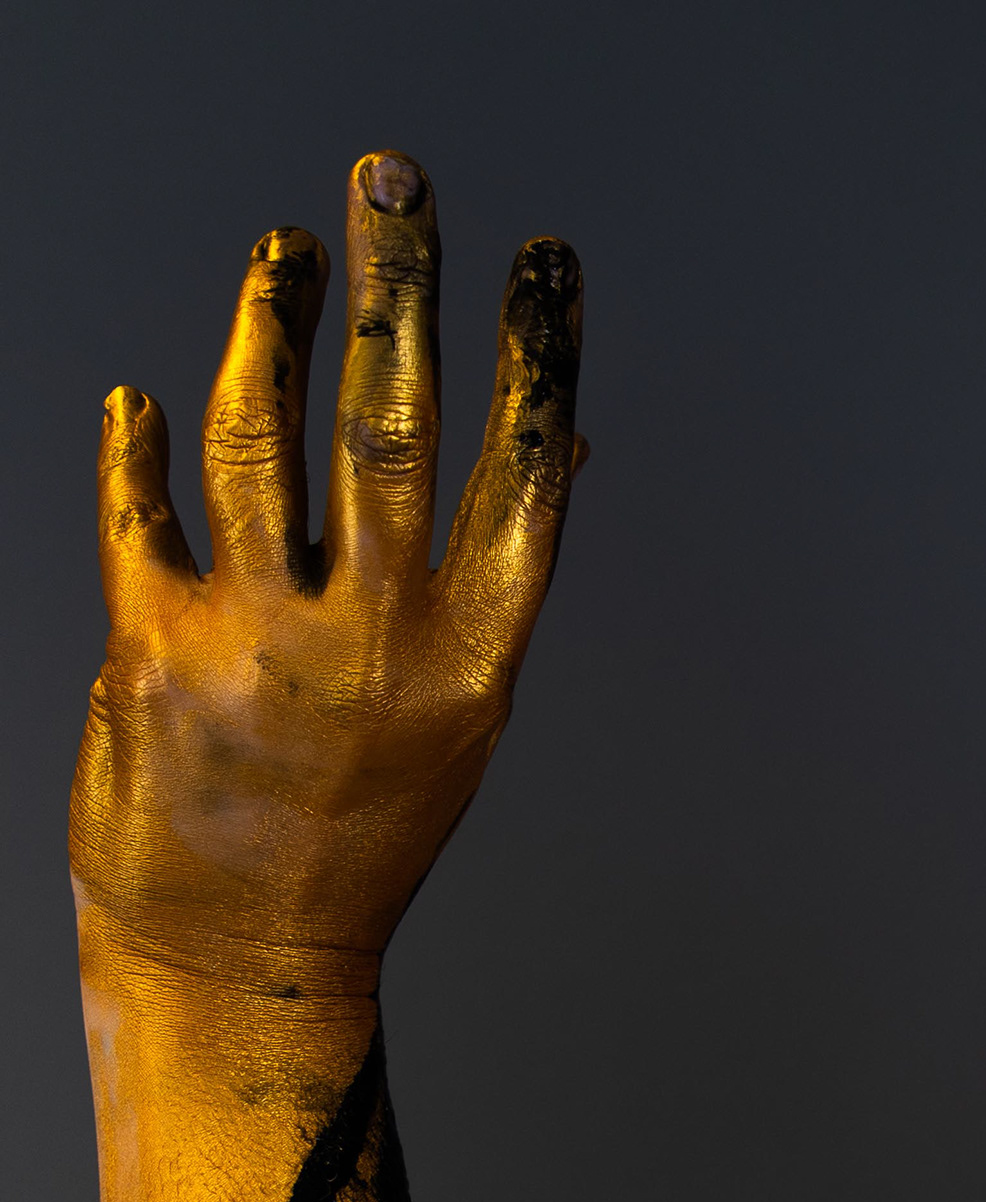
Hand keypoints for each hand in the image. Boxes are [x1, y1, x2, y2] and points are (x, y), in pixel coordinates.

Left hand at [70, 150, 583, 991]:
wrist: (240, 962)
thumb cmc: (351, 839)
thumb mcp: (455, 723)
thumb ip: (491, 585)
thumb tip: (569, 448)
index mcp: (471, 667)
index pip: (523, 479)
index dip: (535, 357)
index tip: (540, 260)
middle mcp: (376, 650)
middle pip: (392, 424)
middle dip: (397, 283)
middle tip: (391, 177)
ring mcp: (262, 649)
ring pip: (261, 438)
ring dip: (269, 323)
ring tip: (280, 256)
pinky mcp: (156, 652)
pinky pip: (142, 509)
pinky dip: (138, 444)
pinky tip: (141, 405)